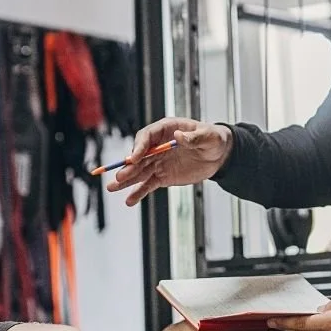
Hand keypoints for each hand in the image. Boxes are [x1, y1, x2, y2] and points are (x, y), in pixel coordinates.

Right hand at [105, 119, 232, 205]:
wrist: (219, 155)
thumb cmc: (213, 139)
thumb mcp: (208, 136)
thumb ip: (194, 137)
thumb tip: (179, 137)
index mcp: (166, 129)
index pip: (147, 136)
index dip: (139, 146)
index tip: (134, 158)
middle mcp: (158, 145)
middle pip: (139, 156)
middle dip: (129, 166)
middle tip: (120, 176)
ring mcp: (158, 161)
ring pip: (139, 171)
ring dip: (126, 180)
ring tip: (112, 188)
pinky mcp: (163, 176)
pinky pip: (148, 184)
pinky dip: (139, 192)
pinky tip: (129, 201)